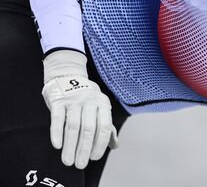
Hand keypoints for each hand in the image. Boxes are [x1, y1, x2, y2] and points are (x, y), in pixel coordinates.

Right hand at [42, 51, 118, 168]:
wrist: (66, 75)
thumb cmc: (86, 98)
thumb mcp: (100, 108)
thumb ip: (107, 126)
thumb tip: (115, 145)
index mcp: (103, 103)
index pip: (105, 127)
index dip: (100, 144)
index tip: (94, 158)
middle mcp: (90, 101)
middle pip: (88, 129)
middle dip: (84, 149)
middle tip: (80, 165)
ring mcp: (74, 100)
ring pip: (73, 126)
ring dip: (70, 146)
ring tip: (68, 161)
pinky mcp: (58, 100)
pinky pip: (57, 119)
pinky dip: (57, 133)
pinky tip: (57, 145)